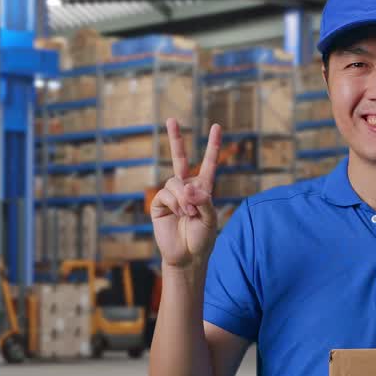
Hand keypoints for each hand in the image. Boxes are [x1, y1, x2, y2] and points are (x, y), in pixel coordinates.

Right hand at [150, 119, 221, 269]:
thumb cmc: (202, 239)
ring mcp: (172, 194)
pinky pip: (167, 193)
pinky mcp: (159, 203)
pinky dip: (176, 202)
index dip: (213, 146)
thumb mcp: (211, 219)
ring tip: (190, 213)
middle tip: (171, 119)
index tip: (216, 127)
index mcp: (203, 189)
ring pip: (176, 182)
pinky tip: (180, 213)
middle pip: (179, 158)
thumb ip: (203, 200)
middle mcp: (186, 188)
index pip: (208, 164)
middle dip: (175, 139)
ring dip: (185, 198)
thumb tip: (187, 186)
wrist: (186, 256)